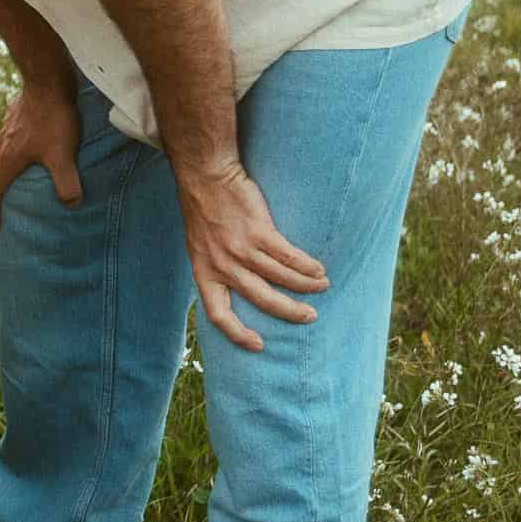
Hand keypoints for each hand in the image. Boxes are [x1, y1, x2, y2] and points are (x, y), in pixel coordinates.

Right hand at [0, 88, 82, 231]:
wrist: (47, 80)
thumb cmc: (53, 119)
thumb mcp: (62, 155)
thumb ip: (66, 183)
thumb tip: (72, 204)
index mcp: (8, 159)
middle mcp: (2, 144)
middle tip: (4, 197)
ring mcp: (7, 126)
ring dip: (2, 162)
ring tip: (17, 168)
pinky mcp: (15, 111)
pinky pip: (9, 132)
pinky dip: (13, 141)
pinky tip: (29, 138)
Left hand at [174, 157, 327, 351]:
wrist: (206, 176)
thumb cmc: (204, 210)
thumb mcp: (199, 245)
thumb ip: (216, 266)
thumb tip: (237, 285)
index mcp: (204, 272)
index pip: (217, 314)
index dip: (237, 333)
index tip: (258, 345)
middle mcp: (222, 265)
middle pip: (261, 299)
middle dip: (288, 311)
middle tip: (309, 316)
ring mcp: (240, 249)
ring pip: (280, 277)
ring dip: (305, 285)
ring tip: (321, 286)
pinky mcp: (258, 232)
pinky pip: (288, 256)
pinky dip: (306, 266)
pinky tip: (317, 269)